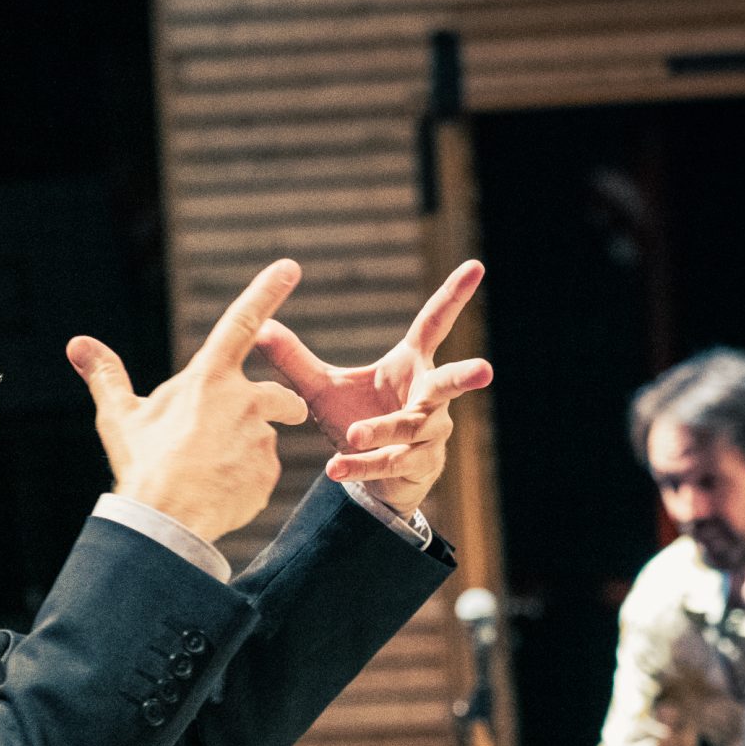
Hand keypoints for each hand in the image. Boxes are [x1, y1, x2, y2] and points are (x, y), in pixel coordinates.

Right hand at [68, 260, 311, 544]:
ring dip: (249, 449)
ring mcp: (260, 438)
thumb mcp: (120, 417)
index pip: (243, 322)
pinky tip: (218, 493)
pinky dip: (245, 481)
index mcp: (209, 378)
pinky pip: (263, 473)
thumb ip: (106, 376)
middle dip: (280, 408)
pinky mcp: (268, 473)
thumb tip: (77, 344)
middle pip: (282, 396)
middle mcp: (244, 401)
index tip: (290, 266)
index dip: (267, 291)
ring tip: (212, 471)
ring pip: (266, 438)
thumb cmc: (141, 462)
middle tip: (240, 431)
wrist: (164, 519)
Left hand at [253, 259, 494, 516]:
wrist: (378, 480)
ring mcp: (429, 433)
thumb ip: (293, 360)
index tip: (477, 266)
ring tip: (356, 433)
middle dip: (466, 376)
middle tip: (485, 370)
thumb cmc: (359, 420)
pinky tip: (335, 467)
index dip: (454, 295)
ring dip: (383, 428)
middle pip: (449, 383)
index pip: (435, 324)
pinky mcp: (418, 465)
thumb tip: (259, 327)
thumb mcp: (322, 388)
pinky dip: (361, 465)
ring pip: (410, 427)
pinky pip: (390, 462)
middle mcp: (428, 397)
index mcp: (411, 365)